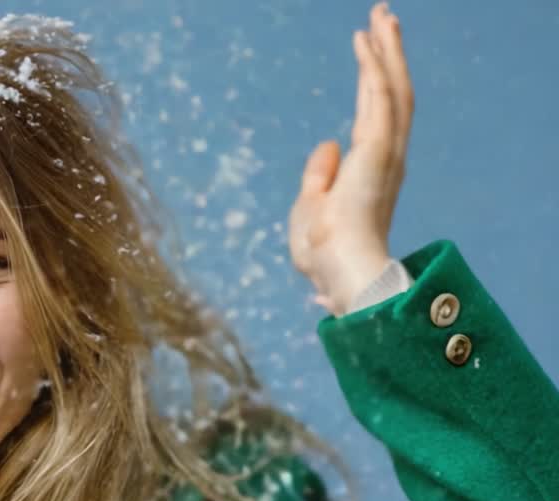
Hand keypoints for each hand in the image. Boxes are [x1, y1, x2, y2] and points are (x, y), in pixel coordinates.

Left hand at [288, 2, 413, 316]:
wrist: (338, 272)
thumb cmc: (323, 252)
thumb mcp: (310, 208)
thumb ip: (319, 176)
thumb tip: (327, 143)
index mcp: (372, 171)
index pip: (376, 115)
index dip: (373, 80)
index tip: (367, 50)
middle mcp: (387, 157)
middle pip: (391, 93)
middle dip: (388, 53)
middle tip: (384, 16)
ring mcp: (386, 153)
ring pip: (392, 89)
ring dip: (387, 49)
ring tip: (381, 15)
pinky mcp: (380, 151)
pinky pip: (382, 98)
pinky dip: (375, 67)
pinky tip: (367, 41)